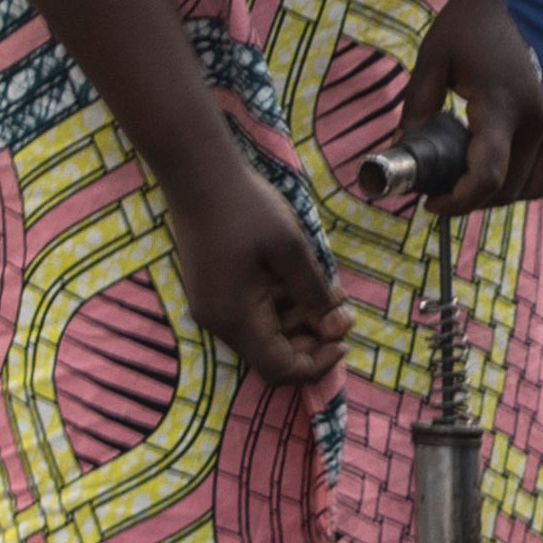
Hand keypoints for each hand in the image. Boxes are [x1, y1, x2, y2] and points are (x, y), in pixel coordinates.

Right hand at [161, 160, 343, 387]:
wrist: (197, 173)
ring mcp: (213, 307)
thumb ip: (314, 293)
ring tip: (330, 289)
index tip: (344, 339)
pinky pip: (252, 312)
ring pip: (264, 333)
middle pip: (272, 354)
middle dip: (312, 338)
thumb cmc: (245, 207)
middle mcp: (218, 321)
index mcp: (235, 318)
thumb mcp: (291, 249)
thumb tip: (337, 329)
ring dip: (300, 318)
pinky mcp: (213, 291)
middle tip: (342, 308)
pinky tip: (301, 278)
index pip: (279, 369)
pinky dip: (280, 303)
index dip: (316, 364)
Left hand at [399, 0, 542, 208]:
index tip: (430, 203)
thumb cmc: (471, 21)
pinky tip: (489, 161)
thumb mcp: (433, 57)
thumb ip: (418, 104)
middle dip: (471, 201)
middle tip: (438, 191)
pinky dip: (517, 179)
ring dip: (497, 194)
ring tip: (465, 179)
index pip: (487, 176)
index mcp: (501, 107)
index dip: (457, 202)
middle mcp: (534, 121)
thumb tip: (403, 146)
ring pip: (531, 187)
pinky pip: (542, 170)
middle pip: (506, 191)